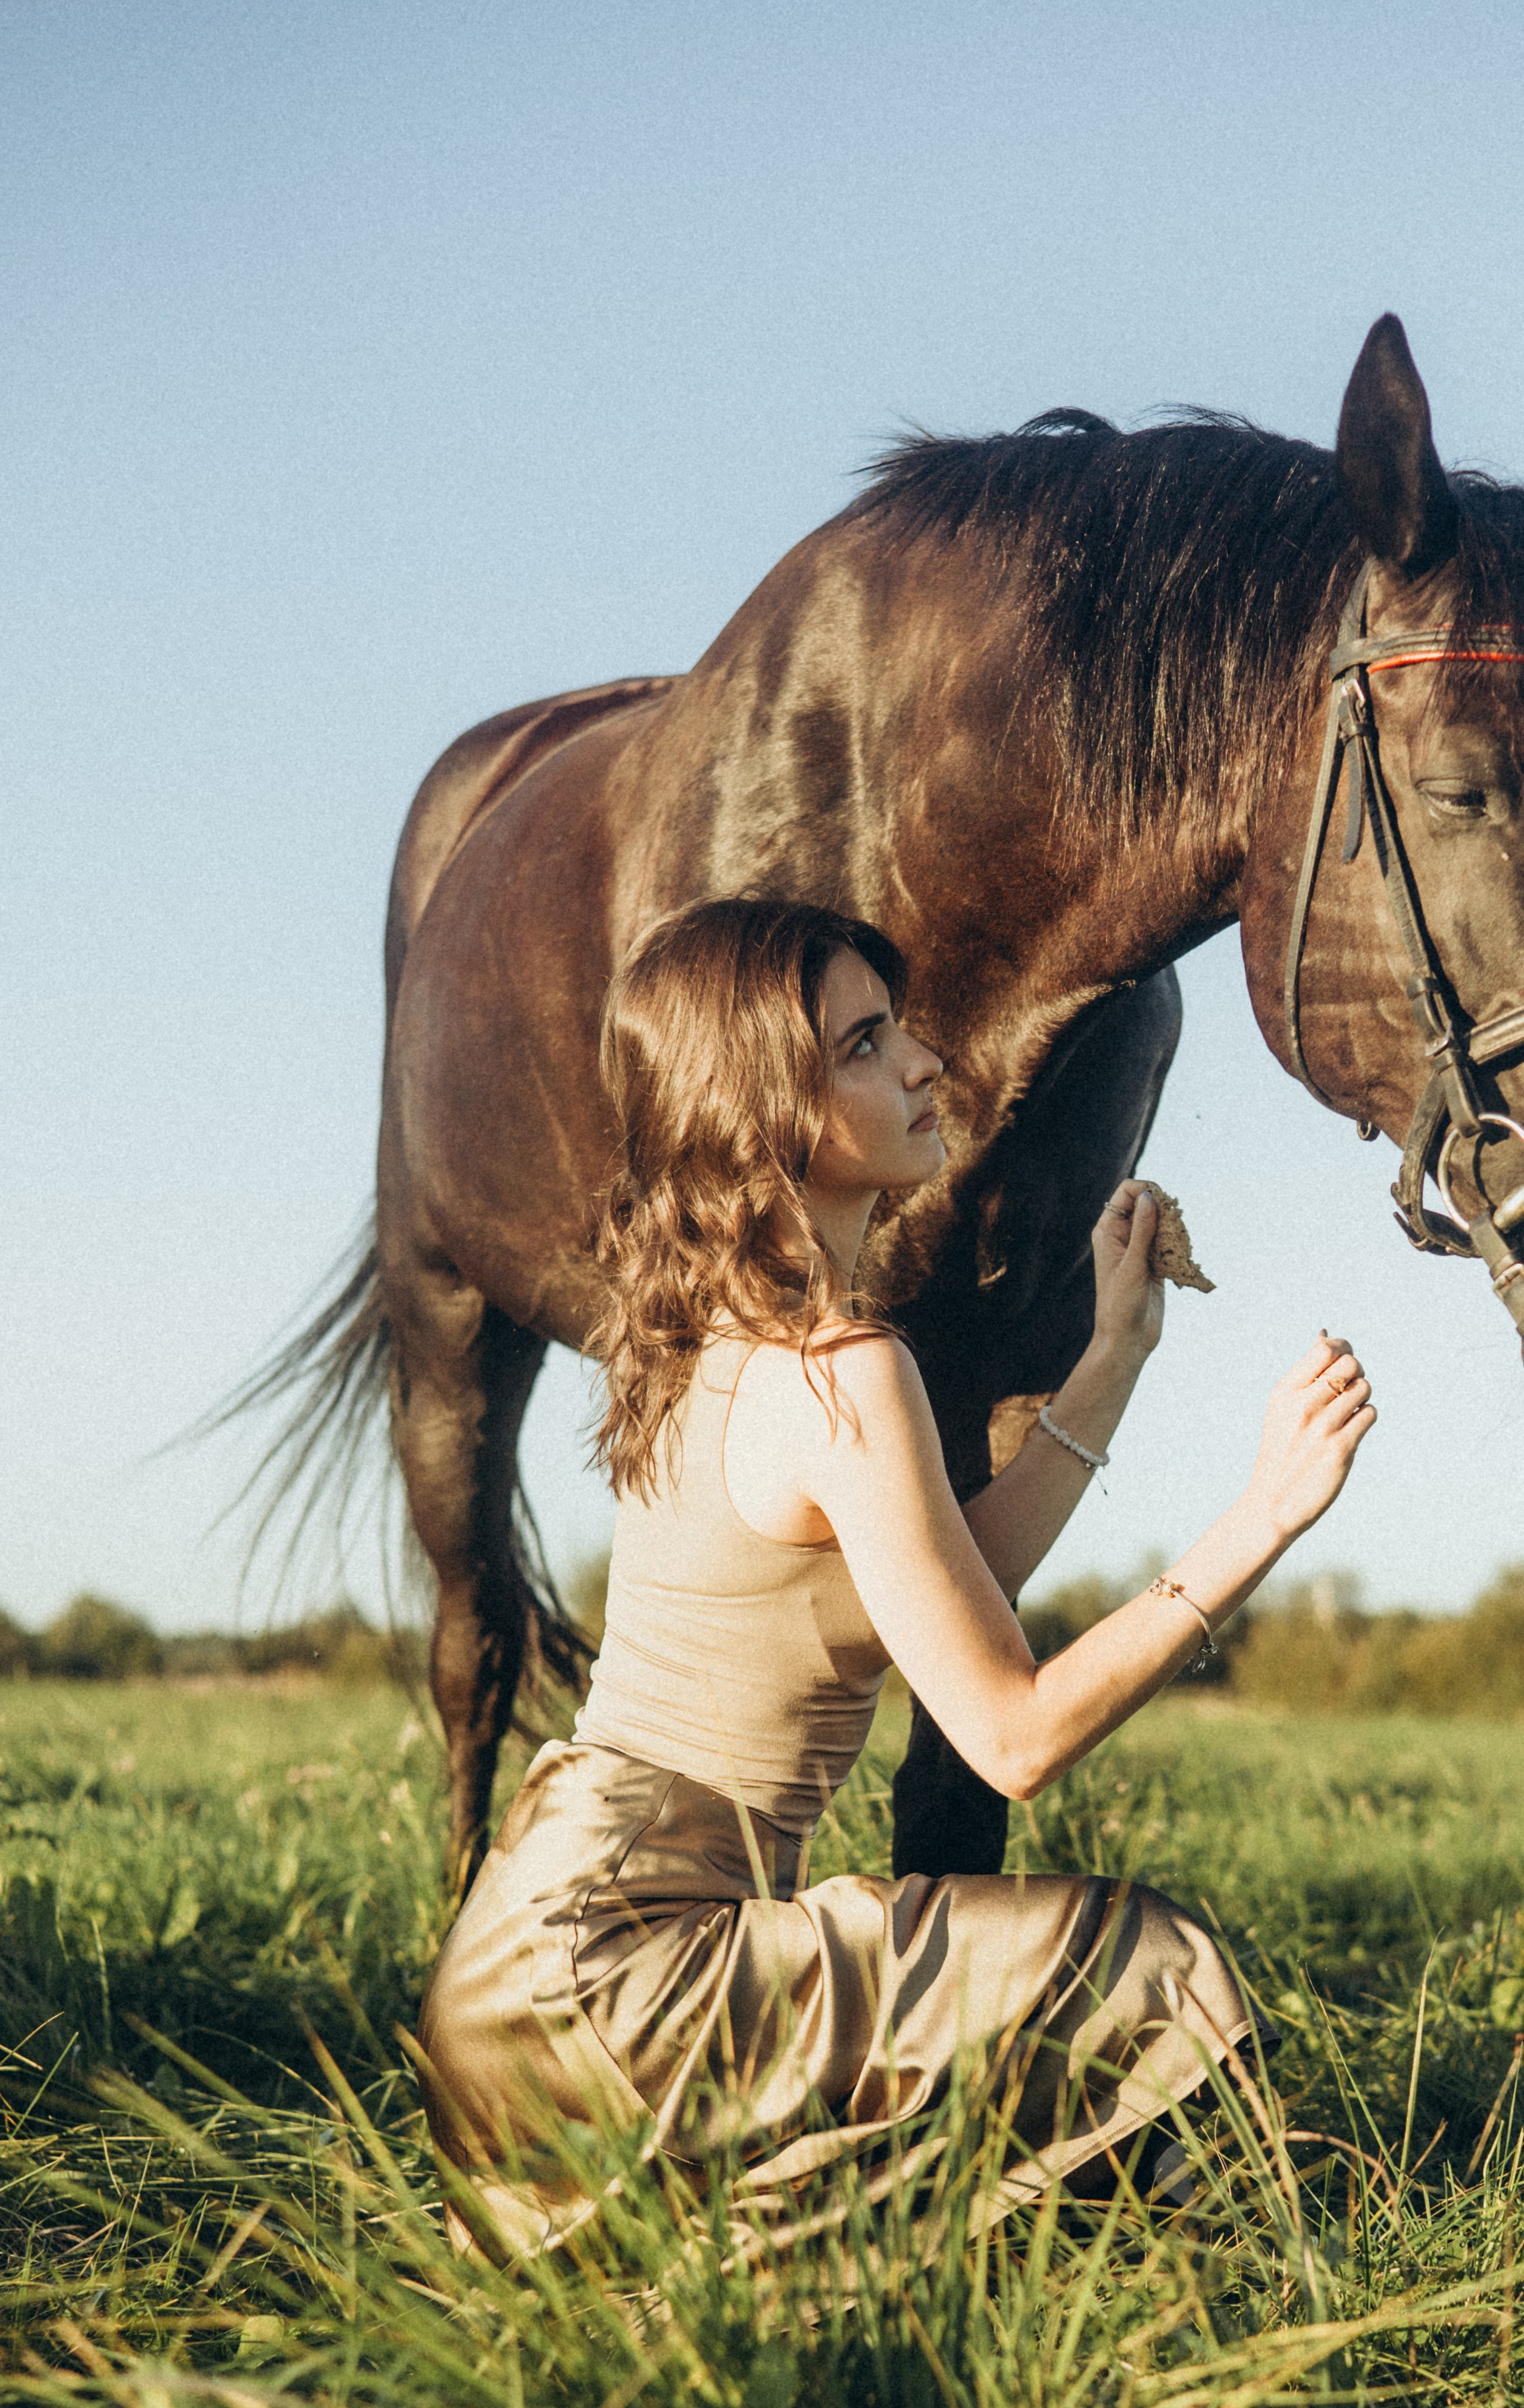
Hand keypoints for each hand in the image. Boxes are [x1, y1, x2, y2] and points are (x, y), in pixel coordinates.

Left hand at [1090, 1181, 1164, 1362]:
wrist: (1127, 1340)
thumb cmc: (1120, 1305)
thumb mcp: (1132, 1265)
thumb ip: (1142, 1230)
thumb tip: (1148, 1197)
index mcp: (1108, 1231)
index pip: (1127, 1192)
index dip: (1146, 1191)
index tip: (1164, 1205)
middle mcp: (1123, 1236)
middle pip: (1148, 1205)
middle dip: (1166, 1211)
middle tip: (1175, 1231)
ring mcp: (1140, 1249)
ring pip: (1163, 1224)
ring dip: (1175, 1231)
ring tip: (1178, 1250)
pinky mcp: (1155, 1264)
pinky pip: (1170, 1245)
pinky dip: (1180, 1248)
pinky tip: (1183, 1261)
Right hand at [1240, 1333, 1376, 1542]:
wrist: (1273, 1503)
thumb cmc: (1282, 1450)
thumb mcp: (1281, 1407)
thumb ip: (1304, 1373)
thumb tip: (1324, 1334)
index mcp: (1284, 1392)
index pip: (1324, 1349)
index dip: (1342, 1348)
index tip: (1343, 1361)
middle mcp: (1302, 1406)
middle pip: (1350, 1364)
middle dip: (1356, 1373)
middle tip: (1348, 1390)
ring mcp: (1322, 1428)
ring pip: (1364, 1388)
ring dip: (1363, 1397)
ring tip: (1350, 1411)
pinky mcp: (1340, 1449)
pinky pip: (1369, 1415)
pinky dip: (1365, 1418)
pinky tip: (1352, 1428)